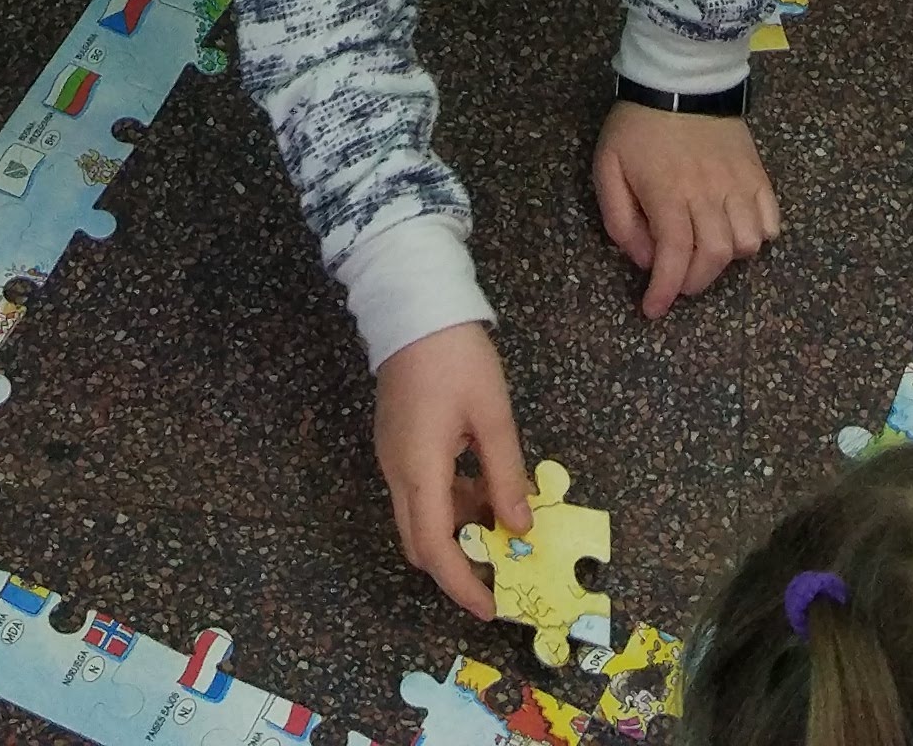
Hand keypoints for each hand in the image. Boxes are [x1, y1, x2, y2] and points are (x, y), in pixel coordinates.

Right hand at [374, 323, 530, 615]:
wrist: (413, 305)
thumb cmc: (457, 357)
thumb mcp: (493, 415)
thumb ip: (506, 476)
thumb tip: (520, 528)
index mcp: (419, 469)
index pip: (434, 549)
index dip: (461, 585)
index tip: (491, 606)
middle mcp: (397, 471)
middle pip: (420, 541)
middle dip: (459, 563)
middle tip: (502, 568)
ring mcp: (393, 456)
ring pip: (421, 516)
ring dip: (459, 528)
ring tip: (506, 520)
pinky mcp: (397, 442)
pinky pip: (421, 490)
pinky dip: (451, 502)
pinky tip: (485, 486)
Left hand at [594, 100, 779, 316]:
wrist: (681, 76)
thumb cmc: (638, 126)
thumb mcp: (607, 167)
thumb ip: (619, 218)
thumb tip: (642, 258)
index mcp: (667, 193)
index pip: (674, 257)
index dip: (665, 291)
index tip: (654, 309)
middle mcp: (708, 193)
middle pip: (714, 257)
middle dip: (694, 282)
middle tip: (678, 281)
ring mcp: (738, 183)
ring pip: (747, 243)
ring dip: (726, 260)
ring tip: (706, 252)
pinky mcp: (757, 173)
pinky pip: (770, 219)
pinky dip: (758, 236)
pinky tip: (737, 231)